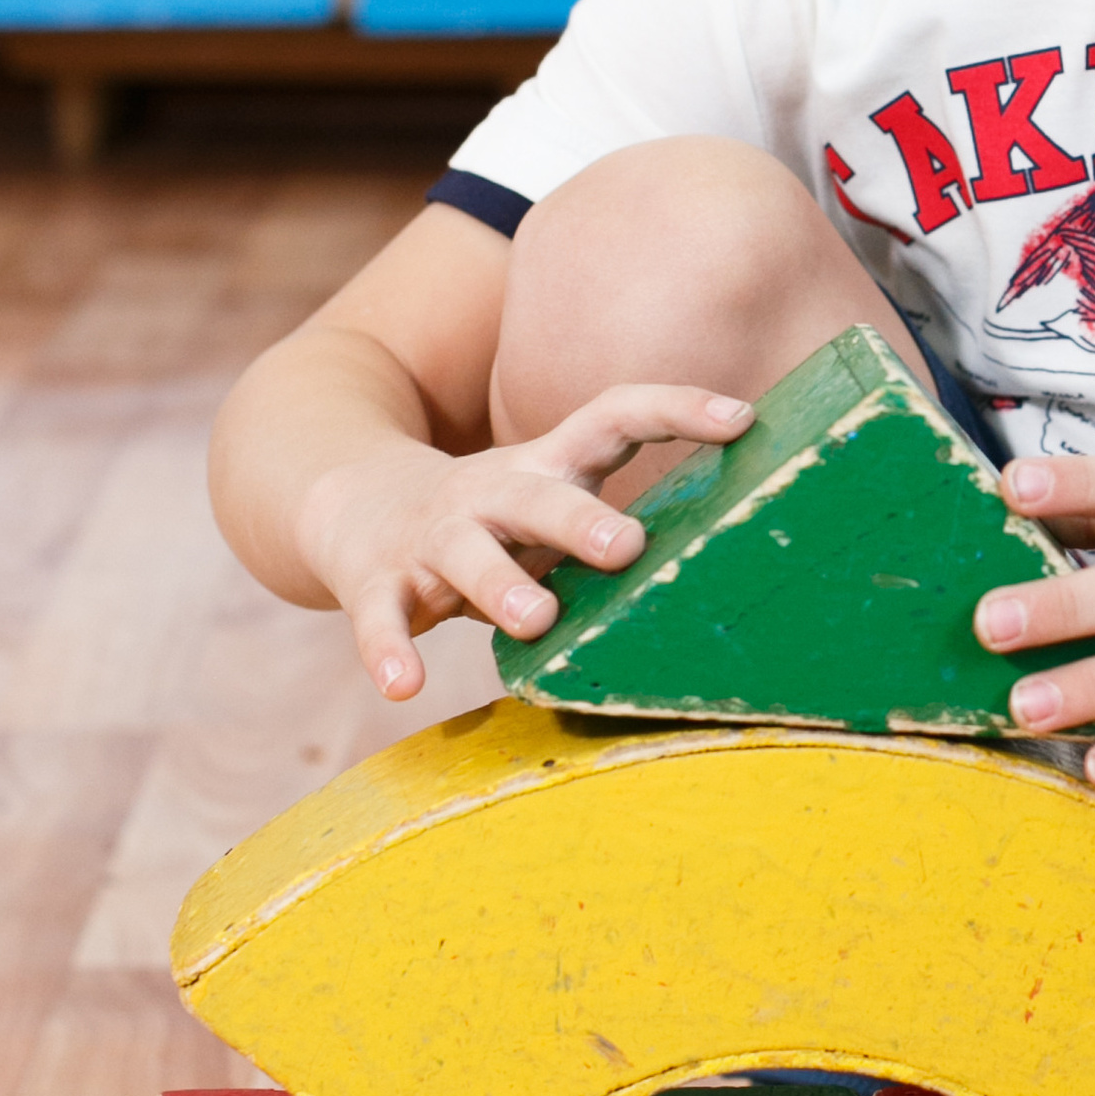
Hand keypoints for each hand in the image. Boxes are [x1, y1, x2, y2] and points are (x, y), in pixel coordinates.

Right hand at [302, 384, 753, 700]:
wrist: (353, 505)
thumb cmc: (493, 519)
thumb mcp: (551, 500)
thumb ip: (616, 518)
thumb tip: (737, 559)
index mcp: (544, 465)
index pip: (614, 415)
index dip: (675, 408)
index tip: (741, 418)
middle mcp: (491, 491)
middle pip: (536, 494)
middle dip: (579, 518)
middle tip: (626, 545)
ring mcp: (433, 536)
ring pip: (466, 554)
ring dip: (500, 584)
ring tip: (536, 619)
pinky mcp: (378, 580)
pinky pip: (381, 616)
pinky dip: (390, 649)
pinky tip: (404, 686)